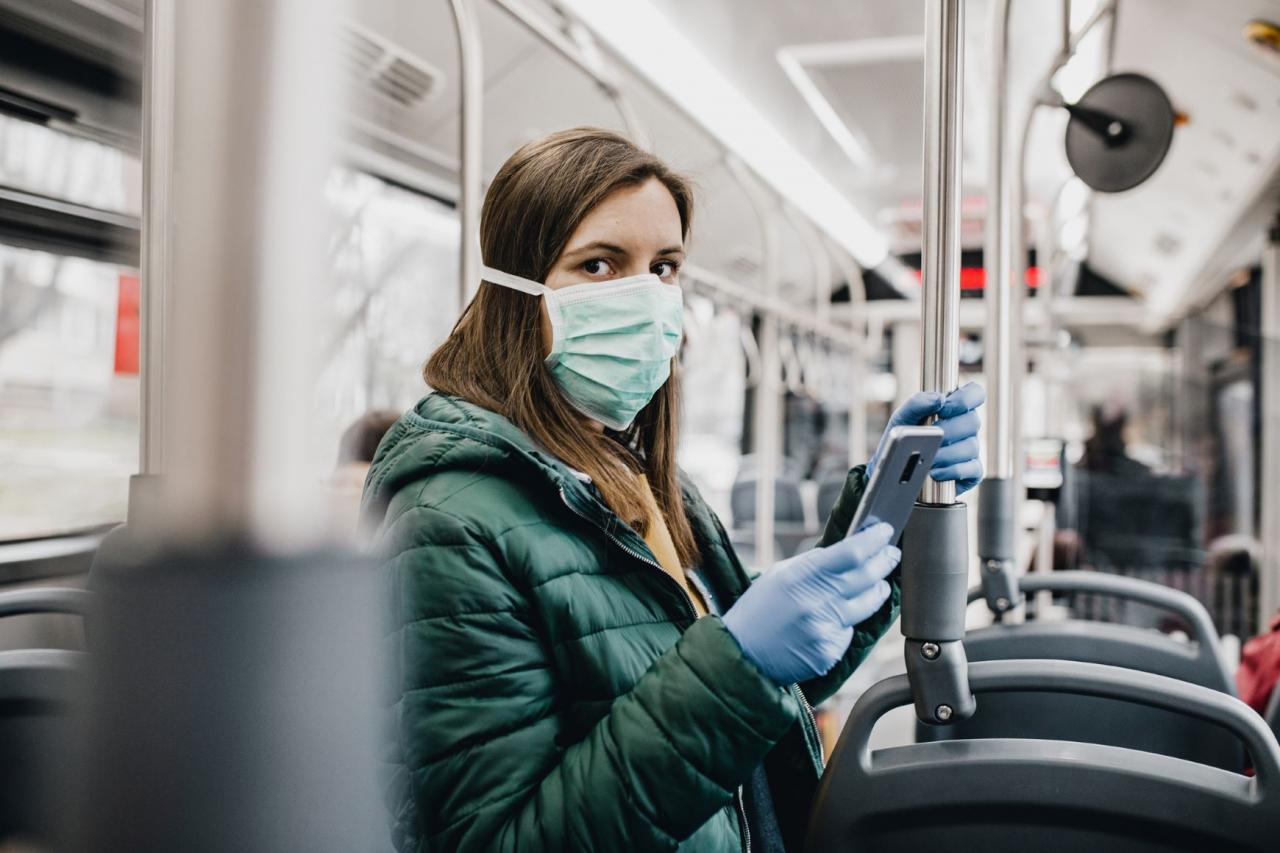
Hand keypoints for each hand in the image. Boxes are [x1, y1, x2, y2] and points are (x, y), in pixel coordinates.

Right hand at [722, 523, 899, 684]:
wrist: (742, 653)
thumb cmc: (759, 610)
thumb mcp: (780, 574)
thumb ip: (813, 563)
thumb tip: (847, 549)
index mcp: (801, 577)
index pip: (851, 553)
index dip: (874, 540)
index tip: (884, 531)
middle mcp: (816, 602)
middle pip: (867, 576)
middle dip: (884, 561)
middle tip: (891, 553)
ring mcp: (824, 629)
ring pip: (868, 604)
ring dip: (878, 589)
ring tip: (879, 582)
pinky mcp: (829, 651)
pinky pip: (850, 631)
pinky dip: (850, 621)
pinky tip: (840, 617)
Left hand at [868, 381, 985, 494]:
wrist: (897, 464)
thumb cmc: (905, 435)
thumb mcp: (904, 415)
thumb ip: (918, 402)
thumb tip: (939, 399)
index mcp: (955, 407)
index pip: (975, 393)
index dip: (964, 399)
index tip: (943, 408)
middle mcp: (966, 426)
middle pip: (972, 422)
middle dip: (948, 430)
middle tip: (930, 436)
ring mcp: (971, 448)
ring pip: (970, 447)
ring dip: (946, 453)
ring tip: (928, 458)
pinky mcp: (971, 470)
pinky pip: (972, 470)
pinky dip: (952, 471)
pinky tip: (935, 472)